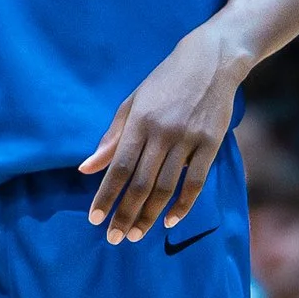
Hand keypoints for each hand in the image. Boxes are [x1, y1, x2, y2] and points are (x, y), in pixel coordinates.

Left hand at [80, 24, 242, 244]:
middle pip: (141, 184)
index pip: (119, 167)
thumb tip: (87, 169)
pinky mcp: (211, 144)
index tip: (95, 219)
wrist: (211, 60)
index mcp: (140, 121)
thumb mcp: (133, 102)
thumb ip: (112, 137)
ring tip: (136, 234)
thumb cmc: (166, 81)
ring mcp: (189, 139)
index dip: (106, 196)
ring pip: (166, 187)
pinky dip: (182, 205)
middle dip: (125, 214)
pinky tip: (170, 221)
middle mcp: (163, 132)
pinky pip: (195, 182)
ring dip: (150, 215)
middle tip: (114, 238)